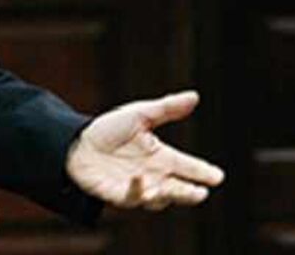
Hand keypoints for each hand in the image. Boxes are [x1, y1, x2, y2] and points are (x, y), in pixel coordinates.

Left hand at [66, 91, 224, 210]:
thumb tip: (194, 96)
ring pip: (160, 198)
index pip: (186, 166)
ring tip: (180, 191)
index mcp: (160, 156)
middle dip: (191, 193)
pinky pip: (133, 197)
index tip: (218, 176)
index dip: (202, 172)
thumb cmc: (108, 129)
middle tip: (202, 192)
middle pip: (178, 189)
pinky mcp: (118, 194)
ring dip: (169, 196)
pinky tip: (141, 180)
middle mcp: (152, 174)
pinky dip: (139, 190)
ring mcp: (137, 187)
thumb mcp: (140, 114)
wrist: (76, 142)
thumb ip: (168, 108)